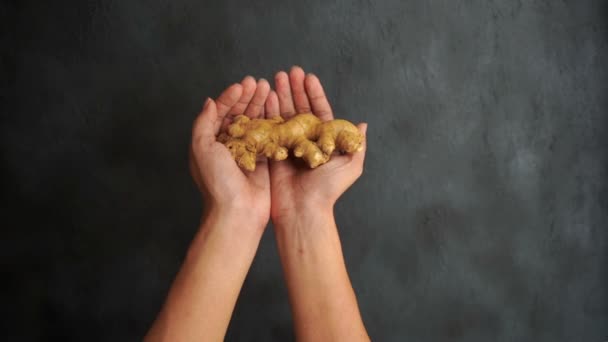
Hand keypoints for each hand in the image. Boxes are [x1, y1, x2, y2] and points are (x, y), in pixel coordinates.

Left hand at [190, 76, 270, 230]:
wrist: (238, 210)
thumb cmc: (217, 182)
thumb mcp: (202, 148)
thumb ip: (203, 123)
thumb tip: (210, 101)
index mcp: (211, 141)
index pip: (220, 112)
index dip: (230, 97)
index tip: (242, 85)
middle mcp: (229, 144)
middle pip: (239, 113)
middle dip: (247, 97)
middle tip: (258, 82)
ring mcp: (247, 151)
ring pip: (254, 121)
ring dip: (260, 104)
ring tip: (268, 88)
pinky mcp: (263, 159)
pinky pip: (268, 135)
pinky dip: (272, 120)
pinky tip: (277, 107)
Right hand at [265, 66, 366, 224]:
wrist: (304, 209)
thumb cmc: (328, 190)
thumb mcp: (351, 166)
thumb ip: (356, 144)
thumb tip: (363, 124)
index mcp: (324, 141)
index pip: (319, 111)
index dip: (314, 93)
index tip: (308, 77)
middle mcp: (305, 140)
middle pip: (299, 108)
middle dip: (294, 89)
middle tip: (288, 71)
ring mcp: (287, 145)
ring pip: (283, 114)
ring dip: (279, 96)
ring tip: (274, 78)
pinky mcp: (272, 152)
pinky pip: (269, 128)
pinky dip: (267, 111)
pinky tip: (264, 96)